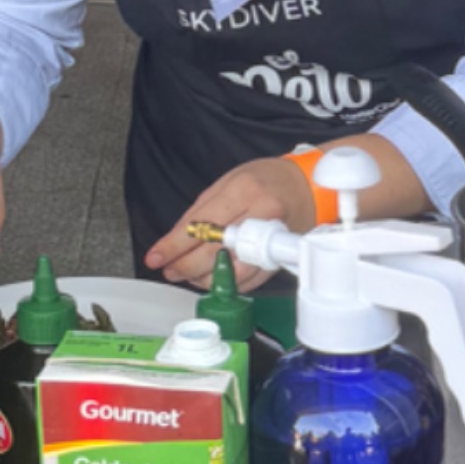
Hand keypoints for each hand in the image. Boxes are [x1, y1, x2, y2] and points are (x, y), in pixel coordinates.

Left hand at [145, 156, 316, 290]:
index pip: (202, 225)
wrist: (308, 187)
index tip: (156, 257)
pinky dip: (227, 284)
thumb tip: (175, 240)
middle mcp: (261, 215)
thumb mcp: (228, 181)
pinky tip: (214, 278)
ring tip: (189, 274)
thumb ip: (201, 211)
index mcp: (244, 190)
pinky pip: (249, 281)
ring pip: (232, 273)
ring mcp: (273, 240)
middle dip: (185, 266)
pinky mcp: (280, 258)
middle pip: (215, 252)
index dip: (175, 245)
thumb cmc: (266, 180)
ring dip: (204, 279)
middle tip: (170, 269)